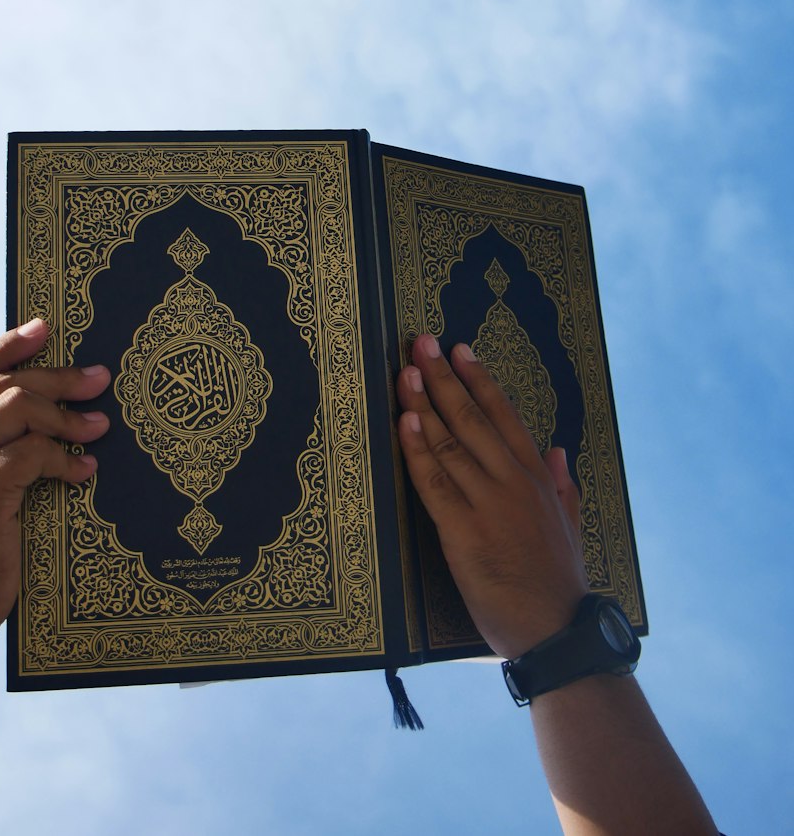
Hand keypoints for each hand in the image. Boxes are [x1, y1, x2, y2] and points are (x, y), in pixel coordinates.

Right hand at [0, 318, 110, 645]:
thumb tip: (42, 420)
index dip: (6, 346)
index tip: (44, 328)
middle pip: (3, 384)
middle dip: (57, 376)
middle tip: (99, 379)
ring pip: (18, 407)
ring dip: (67, 415)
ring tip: (100, 428)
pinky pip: (34, 452)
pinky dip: (65, 458)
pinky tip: (84, 474)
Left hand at [396, 334, 587, 658]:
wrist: (557, 633)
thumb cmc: (559, 585)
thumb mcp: (570, 529)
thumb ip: (563, 488)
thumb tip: (558, 452)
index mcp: (537, 479)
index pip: (505, 416)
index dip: (480, 380)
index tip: (460, 350)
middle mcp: (513, 482)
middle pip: (471, 418)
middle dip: (444, 377)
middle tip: (421, 343)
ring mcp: (487, 504)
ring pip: (449, 442)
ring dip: (424, 403)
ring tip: (406, 372)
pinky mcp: (462, 532)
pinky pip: (433, 482)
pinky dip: (417, 449)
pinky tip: (404, 422)